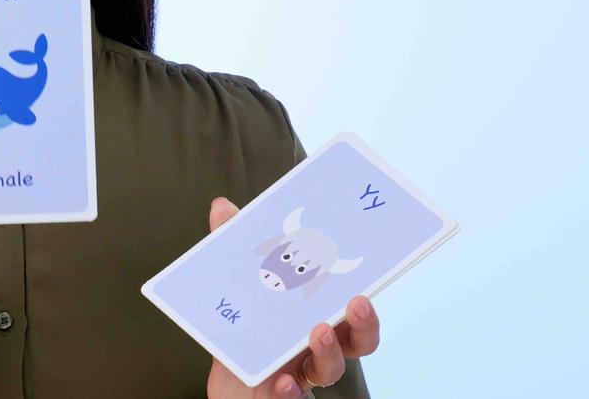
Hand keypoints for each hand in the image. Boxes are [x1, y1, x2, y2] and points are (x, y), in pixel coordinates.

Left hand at [205, 196, 381, 397]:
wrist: (229, 380)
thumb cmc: (247, 332)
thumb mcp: (241, 289)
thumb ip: (234, 249)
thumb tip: (222, 208)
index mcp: (317, 318)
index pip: (353, 313)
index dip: (366, 303)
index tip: (366, 283)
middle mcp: (318, 348)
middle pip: (357, 341)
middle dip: (363, 323)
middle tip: (357, 302)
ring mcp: (302, 374)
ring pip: (331, 369)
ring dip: (330, 351)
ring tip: (318, 332)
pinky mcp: (280, 395)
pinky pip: (291, 397)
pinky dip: (289, 392)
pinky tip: (281, 381)